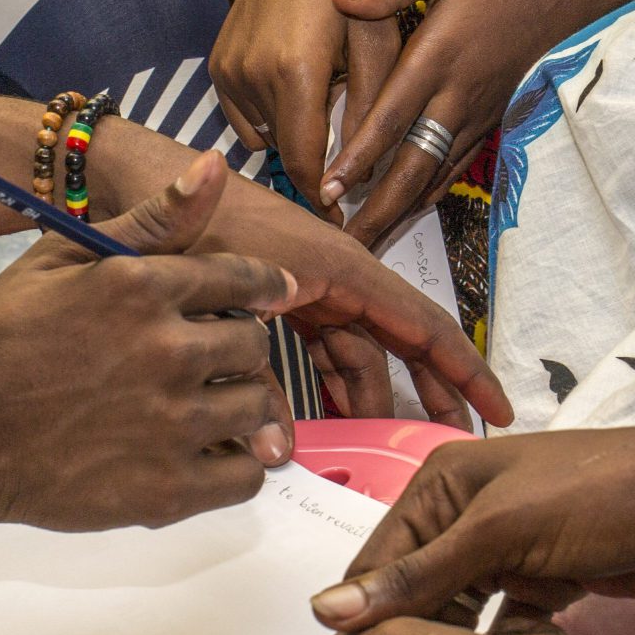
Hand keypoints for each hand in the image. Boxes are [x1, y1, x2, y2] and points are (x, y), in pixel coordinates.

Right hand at [0, 151, 302, 530]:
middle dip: (236, 346)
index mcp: (141, 287)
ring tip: (200, 408)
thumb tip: (212, 167)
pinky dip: (236, 465)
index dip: (264, 287)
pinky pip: (246, 476)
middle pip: (254, 344)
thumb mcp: (58, 259)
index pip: (245, 279)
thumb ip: (148, 220)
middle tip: (204, 360)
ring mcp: (171, 424)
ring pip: (256, 406)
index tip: (271, 297)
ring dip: (238, 405)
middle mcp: (167, 351)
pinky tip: (205, 454)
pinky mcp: (168, 489)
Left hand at [91, 120, 514, 427]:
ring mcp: (310, 288)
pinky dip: (337, 386)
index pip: (420, 323)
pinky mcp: (283, 299)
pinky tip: (341, 424)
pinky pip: (325, 349)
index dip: (462, 369)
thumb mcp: (223, 291)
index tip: (495, 408)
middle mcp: (334, 276)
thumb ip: (255, 372)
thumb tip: (280, 446)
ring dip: (378, 399)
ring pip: (361, 353)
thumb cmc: (186, 219)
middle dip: (432, 391)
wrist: (139, 185)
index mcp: (338, 267)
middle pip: (400, 343)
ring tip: (397, 450)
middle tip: (458, 442)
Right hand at [209, 0, 398, 215]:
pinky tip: (295, 88)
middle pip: (282, 154)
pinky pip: (243, 115)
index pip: (304, 163)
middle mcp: (250, 75)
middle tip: (345, 168)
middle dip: (313, 167)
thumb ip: (369, 113)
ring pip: (262, 136)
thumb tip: (361, 176)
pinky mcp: (217, 61)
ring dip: (292, 136)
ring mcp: (227, 68)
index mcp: (294, 73)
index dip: (324, 198)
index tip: (343, 223)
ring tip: (323, 107)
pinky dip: (268, 116)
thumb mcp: (380, 45)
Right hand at [309, 428, 634, 631]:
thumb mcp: (499, 533)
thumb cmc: (600, 500)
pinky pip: (496, 616)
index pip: (381, 555)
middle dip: (400, 632)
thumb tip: (325, 612)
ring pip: (455, 604)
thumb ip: (418, 575)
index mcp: (444, 481)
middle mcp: (467, 509)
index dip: (360, 611)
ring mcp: (508, 545)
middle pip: (414, 582)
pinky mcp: (544, 577)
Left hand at [322, 0, 621, 246]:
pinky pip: (456, 166)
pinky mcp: (489, 119)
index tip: (328, 188)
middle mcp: (457, 95)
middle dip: (377, 208)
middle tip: (343, 243)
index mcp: (438, 57)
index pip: (390, 118)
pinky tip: (409, 211)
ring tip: (368, 242)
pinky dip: (430, 192)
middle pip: (412, 165)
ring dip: (400, 211)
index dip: (359, 157)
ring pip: (434, 174)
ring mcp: (477, 113)